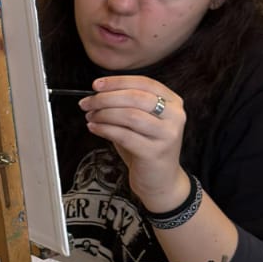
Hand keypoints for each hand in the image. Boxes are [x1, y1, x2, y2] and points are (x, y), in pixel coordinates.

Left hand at [82, 75, 189, 209]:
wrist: (160, 180)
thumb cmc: (146, 147)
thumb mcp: (139, 121)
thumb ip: (125, 105)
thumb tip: (97, 93)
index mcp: (173, 102)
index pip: (144, 83)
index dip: (118, 82)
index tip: (96, 85)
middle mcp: (175, 116)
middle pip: (136, 97)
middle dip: (106, 98)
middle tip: (87, 102)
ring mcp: (167, 135)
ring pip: (130, 115)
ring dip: (104, 114)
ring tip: (90, 116)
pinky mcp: (155, 152)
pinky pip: (124, 136)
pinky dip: (105, 129)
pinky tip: (94, 128)